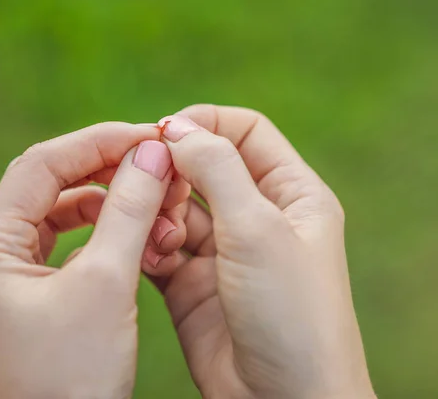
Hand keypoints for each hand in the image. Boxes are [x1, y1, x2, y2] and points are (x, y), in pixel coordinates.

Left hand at [0, 123, 187, 398]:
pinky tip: (133, 233)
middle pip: (50, 183)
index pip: (42, 165)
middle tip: (158, 163)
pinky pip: (66, 241)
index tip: (151, 135)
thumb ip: (128, 210)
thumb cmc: (73, 377)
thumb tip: (152, 152)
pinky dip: (102, 230)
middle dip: (108, 170)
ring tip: (154, 202)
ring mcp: (6, 271)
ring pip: (61, 211)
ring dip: (109, 201)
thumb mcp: (106, 285)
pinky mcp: (30, 289)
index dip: (100, 142)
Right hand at [151, 105, 375, 398]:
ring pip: (178, 208)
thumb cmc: (290, 315)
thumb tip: (177, 128)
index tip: (164, 133)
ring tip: (156, 232)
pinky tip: (149, 256)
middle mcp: (258, 218)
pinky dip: (148, 244)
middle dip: (174, 170)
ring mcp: (224, 252)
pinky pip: (161, 248)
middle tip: (145, 180)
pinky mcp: (193, 284)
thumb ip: (217, 169)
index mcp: (292, 195)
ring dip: (159, 212)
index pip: (246, 131)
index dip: (205, 123)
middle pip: (205, 168)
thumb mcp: (258, 228)